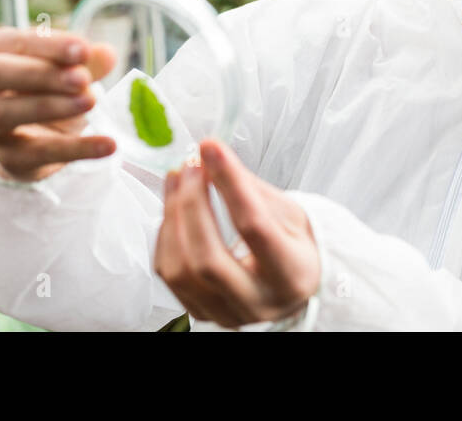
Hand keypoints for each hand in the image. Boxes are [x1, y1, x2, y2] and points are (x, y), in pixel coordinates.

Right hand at [0, 27, 117, 182]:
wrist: (43, 138)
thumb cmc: (50, 88)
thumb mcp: (69, 69)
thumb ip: (87, 61)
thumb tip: (106, 54)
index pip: (8, 42)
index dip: (46, 45)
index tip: (83, 49)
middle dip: (40, 73)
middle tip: (82, 78)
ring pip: (4, 113)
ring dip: (51, 106)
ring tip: (91, 101)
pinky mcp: (7, 158)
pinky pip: (38, 154)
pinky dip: (77, 148)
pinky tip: (109, 144)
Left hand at [154, 138, 320, 328]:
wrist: (294, 286)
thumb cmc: (294, 246)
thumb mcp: (290, 214)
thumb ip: (252, 190)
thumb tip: (212, 158)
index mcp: (291, 275)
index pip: (253, 227)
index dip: (230, 183)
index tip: (212, 147)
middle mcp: (258, 302)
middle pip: (207, 258)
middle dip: (192, 204)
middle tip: (191, 165)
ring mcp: (226, 313)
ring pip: (181, 270)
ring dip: (172, 217)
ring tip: (178, 179)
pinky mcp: (201, 313)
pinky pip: (169, 274)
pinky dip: (166, 235)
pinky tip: (173, 208)